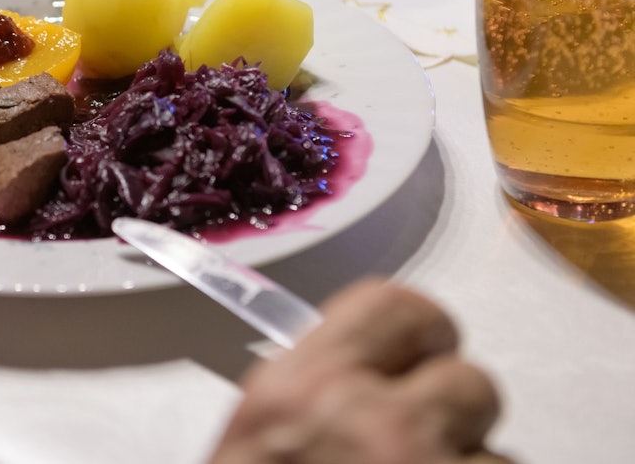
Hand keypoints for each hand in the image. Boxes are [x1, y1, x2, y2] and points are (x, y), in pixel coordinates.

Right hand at [209, 279, 512, 463]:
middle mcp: (367, 424)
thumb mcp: (254, 437)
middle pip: (466, 375)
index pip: (391, 304)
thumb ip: (306, 388)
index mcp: (295, 391)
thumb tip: (356, 361)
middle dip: (453, 405)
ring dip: (468, 463)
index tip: (420, 344)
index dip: (418, 326)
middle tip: (430, 433)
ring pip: (498, 448)